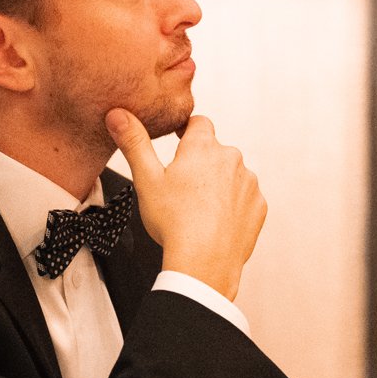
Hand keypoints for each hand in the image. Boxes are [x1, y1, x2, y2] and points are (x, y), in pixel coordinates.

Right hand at [106, 111, 264, 302]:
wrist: (204, 263)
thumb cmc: (173, 221)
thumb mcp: (146, 179)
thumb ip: (134, 142)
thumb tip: (118, 114)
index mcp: (203, 147)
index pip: (199, 123)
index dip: (186, 131)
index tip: (178, 144)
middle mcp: (232, 159)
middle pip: (216, 151)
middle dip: (202, 163)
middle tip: (182, 188)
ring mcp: (249, 183)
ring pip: (232, 175)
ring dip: (219, 184)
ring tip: (199, 209)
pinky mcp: (259, 206)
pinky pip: (245, 199)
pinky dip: (233, 206)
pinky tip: (217, 222)